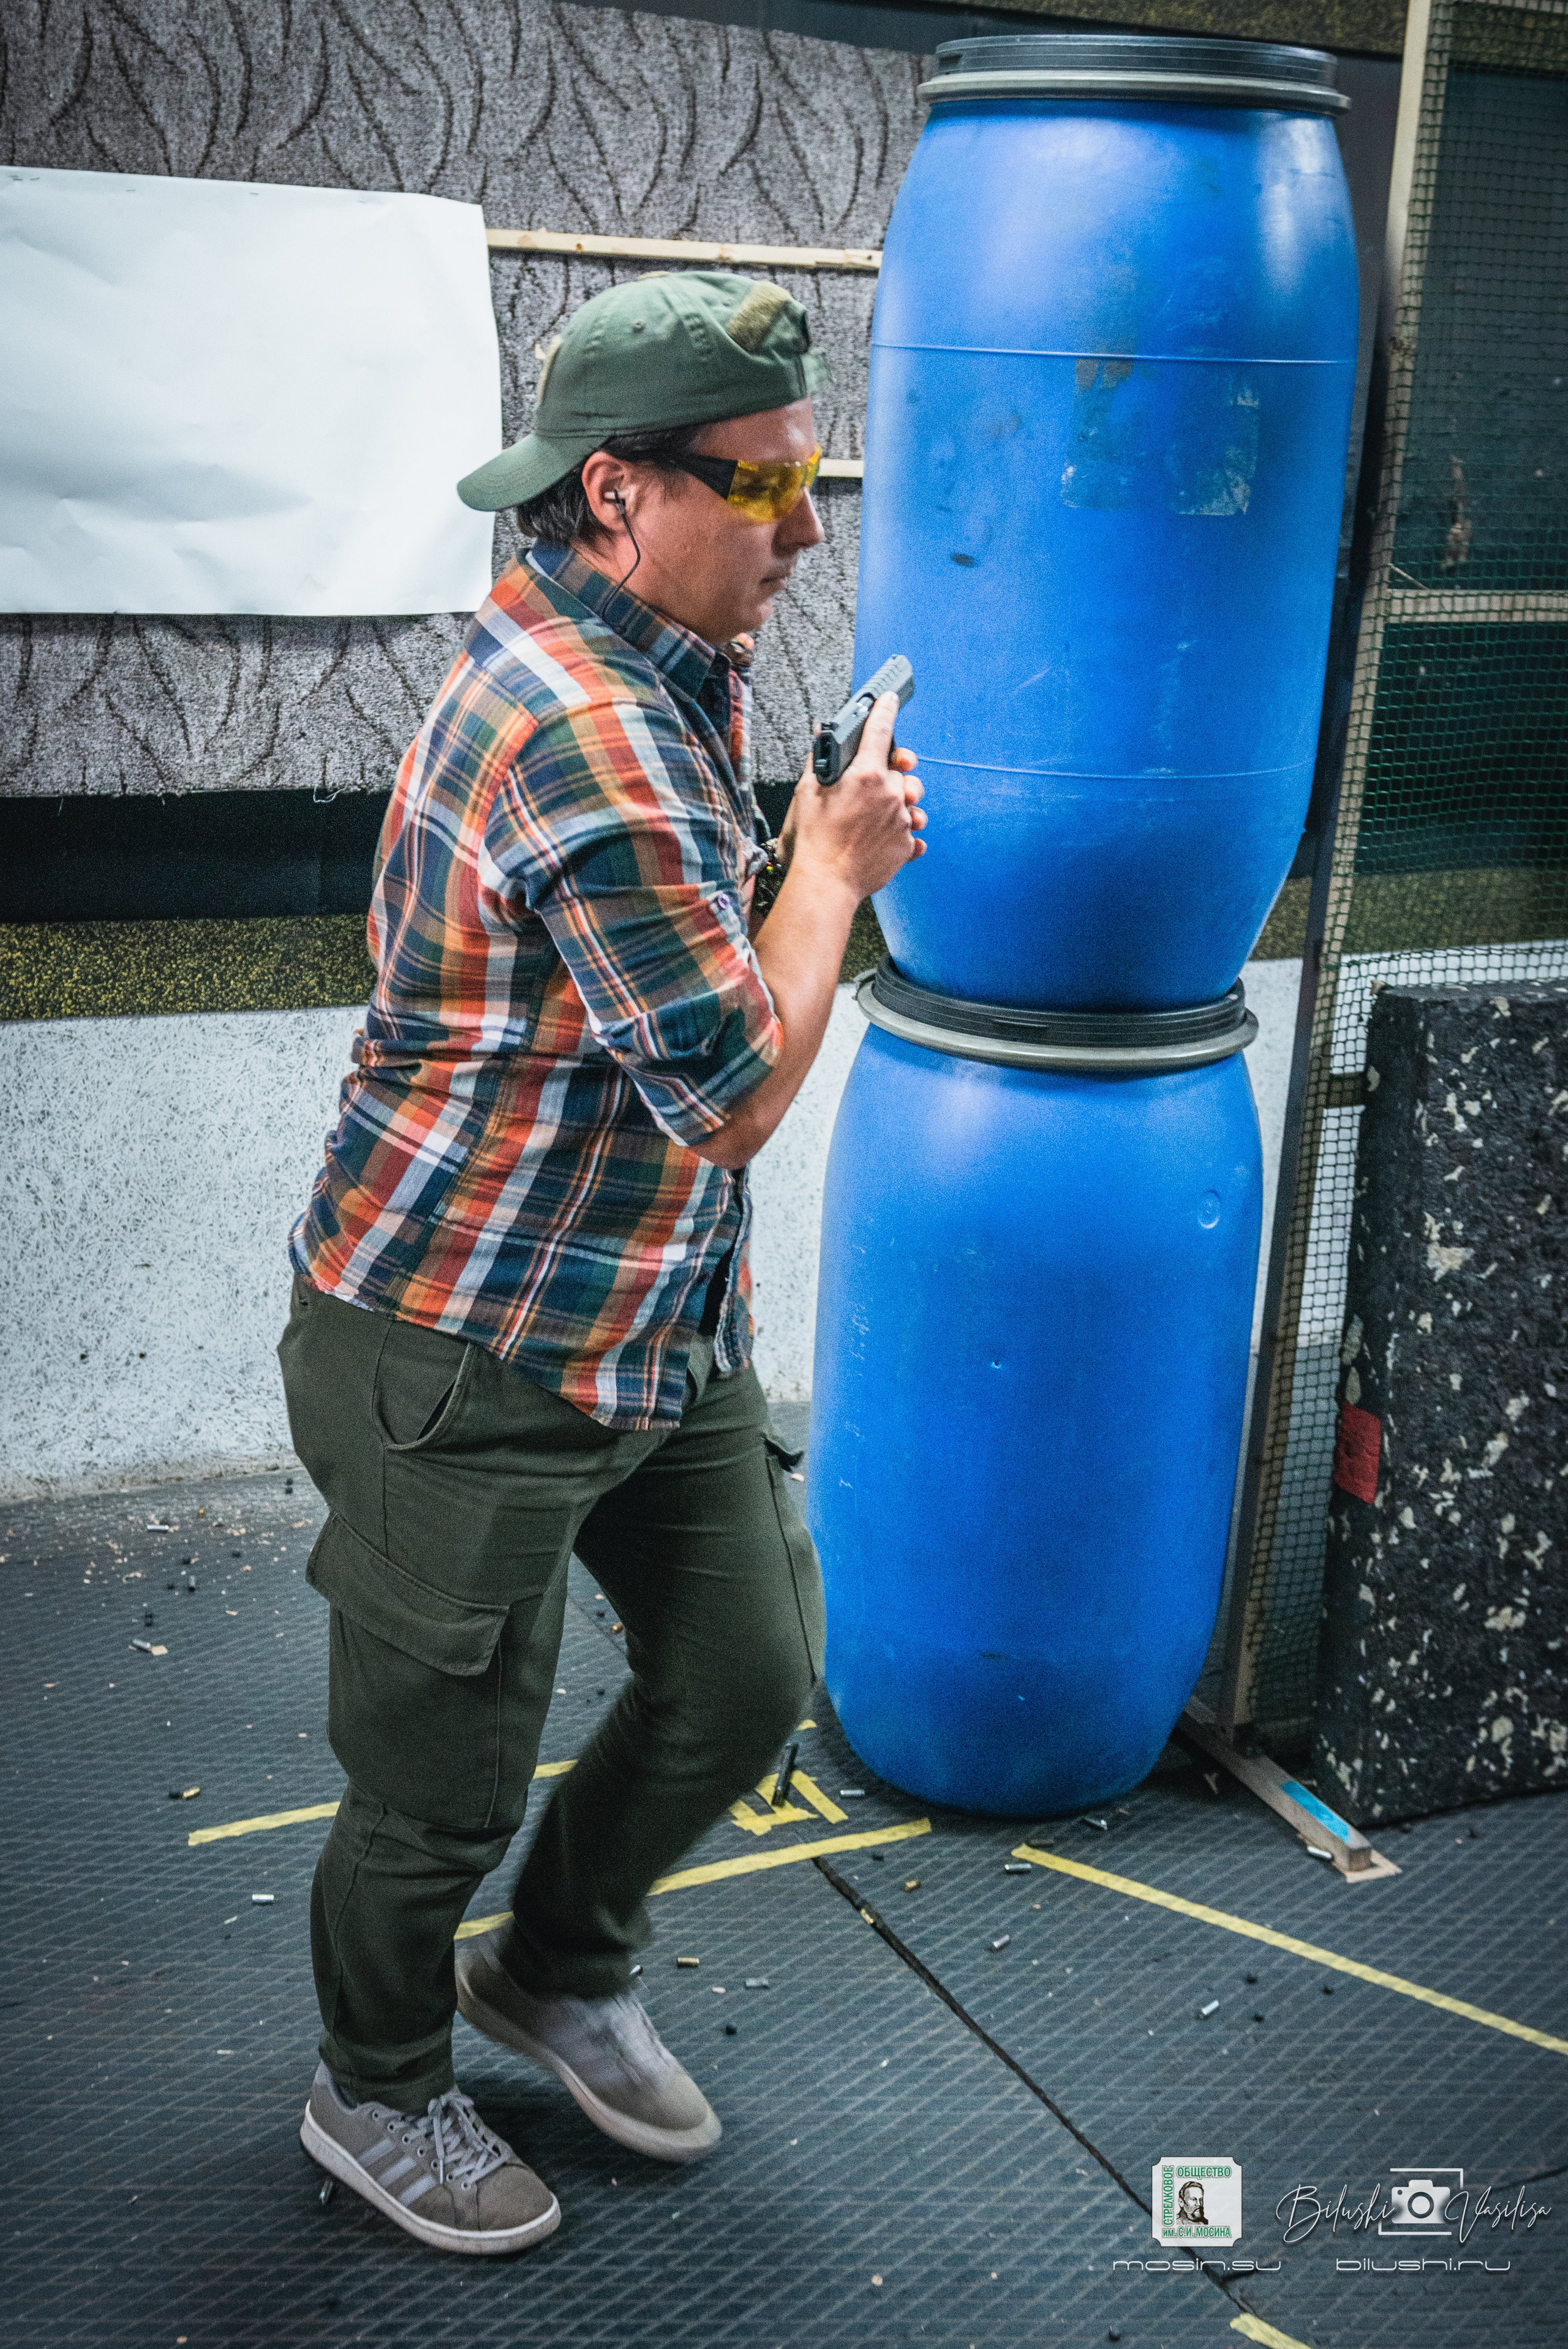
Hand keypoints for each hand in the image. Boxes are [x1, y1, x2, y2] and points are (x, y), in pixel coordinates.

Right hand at [786, 695, 924, 902]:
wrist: (827, 883)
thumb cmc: (815, 841)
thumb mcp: (808, 793)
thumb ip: (819, 760)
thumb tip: (822, 736)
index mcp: (866, 775)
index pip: (880, 730)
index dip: (884, 709)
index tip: (889, 699)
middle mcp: (890, 794)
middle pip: (898, 769)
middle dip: (888, 772)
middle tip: (873, 782)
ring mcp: (901, 821)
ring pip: (909, 800)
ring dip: (898, 802)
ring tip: (881, 814)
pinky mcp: (906, 845)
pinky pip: (913, 832)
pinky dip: (902, 833)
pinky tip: (885, 837)